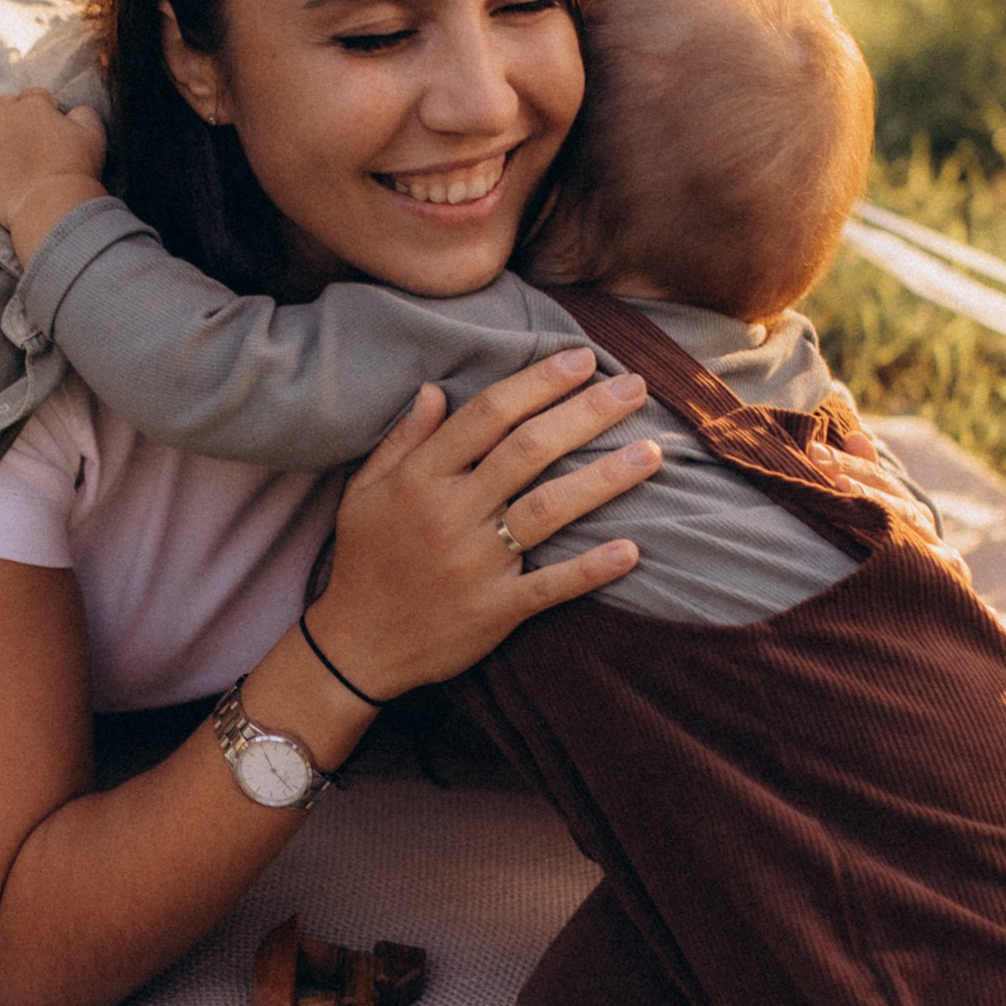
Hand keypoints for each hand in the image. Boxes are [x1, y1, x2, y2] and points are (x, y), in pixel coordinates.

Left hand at [0, 90, 107, 264]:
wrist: (50, 203)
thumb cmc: (75, 169)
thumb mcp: (93, 134)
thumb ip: (83, 113)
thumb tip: (73, 111)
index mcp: (33, 104)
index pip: (35, 96)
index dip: (44, 110)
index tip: (49, 128)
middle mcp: (4, 114)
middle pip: (4, 105)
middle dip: (15, 117)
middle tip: (26, 142)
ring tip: (3, 153)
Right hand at [298, 347, 657, 702]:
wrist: (355, 647)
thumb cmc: (365, 560)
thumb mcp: (365, 491)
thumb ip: (403, 440)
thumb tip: (436, 388)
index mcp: (420, 479)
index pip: (488, 415)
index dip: (539, 383)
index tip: (582, 359)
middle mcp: (450, 514)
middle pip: (528, 451)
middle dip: (586, 414)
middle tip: (634, 387)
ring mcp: (474, 564)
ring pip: (548, 510)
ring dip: (603, 479)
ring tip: (651, 452)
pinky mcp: (494, 611)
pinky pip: (550, 586)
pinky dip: (591, 569)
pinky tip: (632, 549)